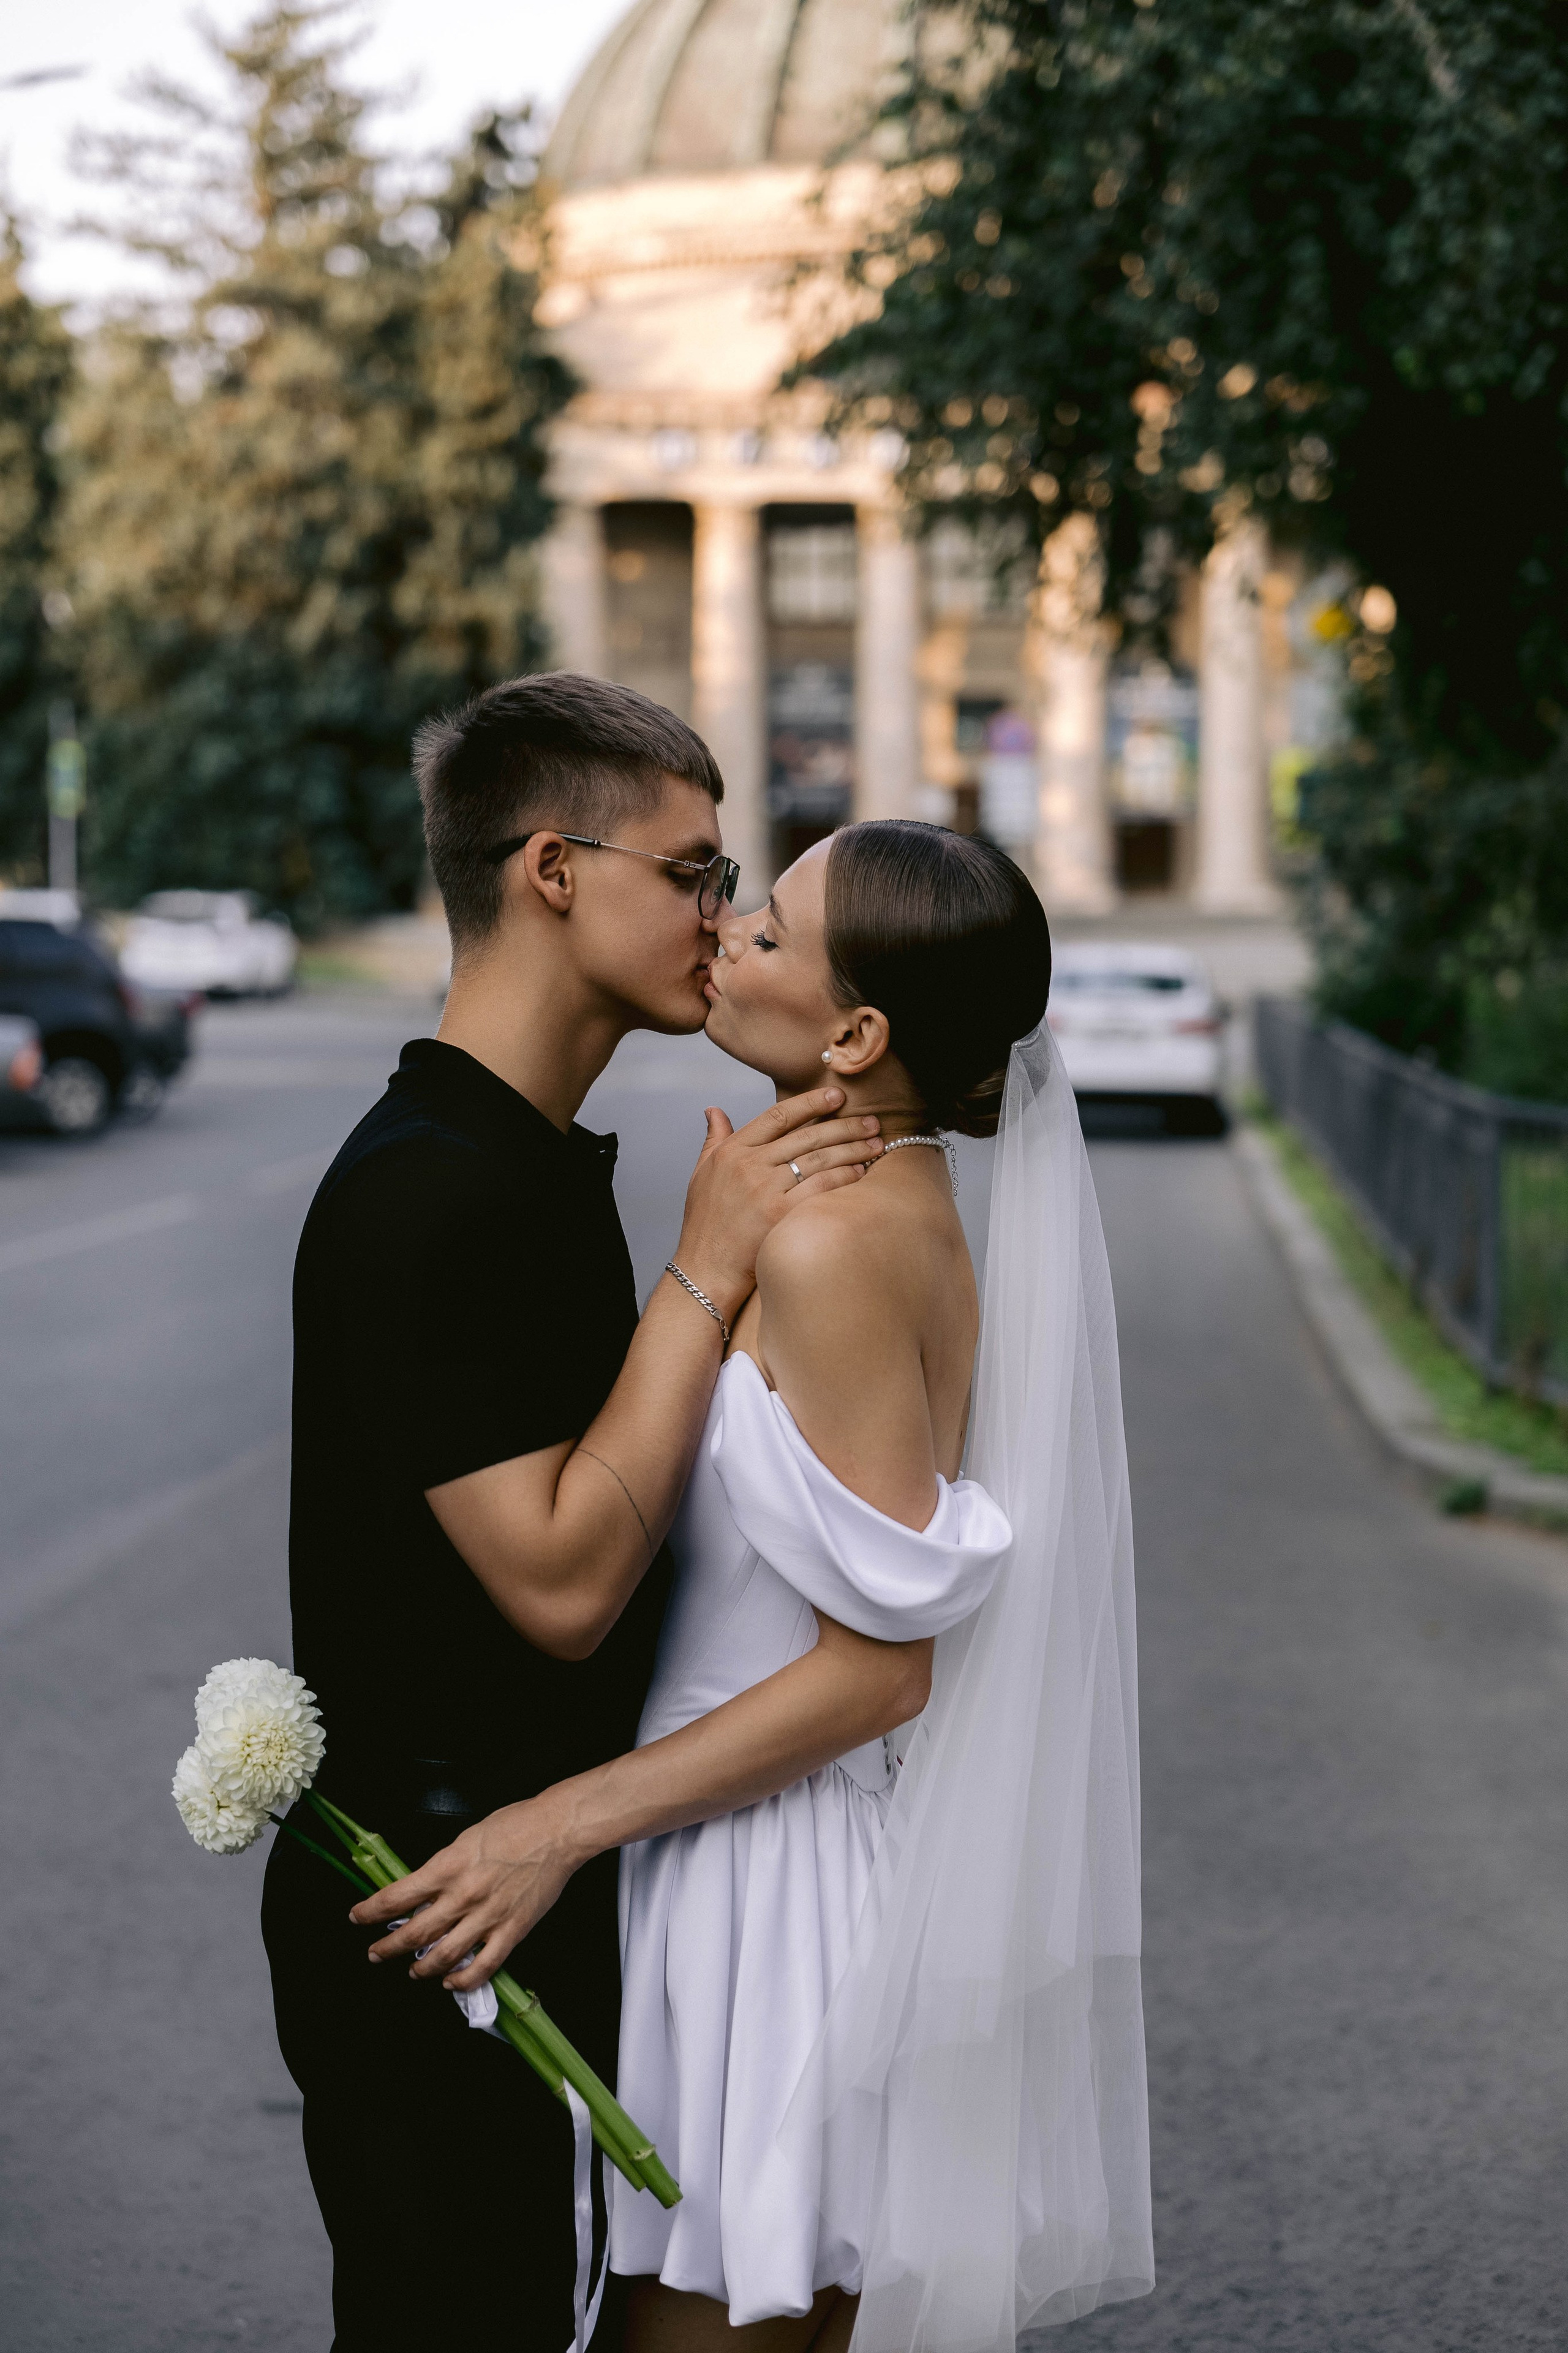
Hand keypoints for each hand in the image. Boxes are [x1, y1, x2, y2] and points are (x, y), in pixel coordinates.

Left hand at [348, 1792, 584, 1992]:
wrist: (556, 1831)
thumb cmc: (515, 1825)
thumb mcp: (465, 1838)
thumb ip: (443, 1867)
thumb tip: (423, 1890)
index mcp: (448, 1867)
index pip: (397, 1896)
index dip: (371, 1911)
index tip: (358, 1917)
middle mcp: (463, 1895)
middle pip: (414, 1932)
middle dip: (388, 1947)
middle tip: (376, 1952)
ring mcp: (487, 1916)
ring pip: (443, 1956)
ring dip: (421, 1968)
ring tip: (413, 1971)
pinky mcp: (512, 1931)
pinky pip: (483, 1966)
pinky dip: (463, 1979)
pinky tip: (452, 1981)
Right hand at [673, 1087, 881, 1315]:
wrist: (706, 1267)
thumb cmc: (706, 1223)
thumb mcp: (702, 1174)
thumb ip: (714, 1139)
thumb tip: (714, 1110)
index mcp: (732, 1151)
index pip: (778, 1116)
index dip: (811, 1102)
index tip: (837, 1096)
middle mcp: (749, 1165)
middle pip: (807, 1136)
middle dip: (844, 1126)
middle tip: (872, 1122)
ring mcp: (764, 1189)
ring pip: (818, 1159)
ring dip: (852, 1149)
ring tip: (876, 1144)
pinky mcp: (779, 1215)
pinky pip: (820, 1188)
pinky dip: (844, 1177)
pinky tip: (863, 1173)